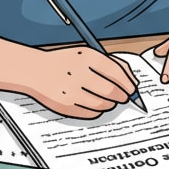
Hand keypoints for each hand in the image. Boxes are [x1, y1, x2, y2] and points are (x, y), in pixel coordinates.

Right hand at [23, 46, 138, 118]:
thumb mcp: (87, 54)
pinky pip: (91, 114)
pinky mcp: (65, 106)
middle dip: (122, 96)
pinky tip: (91, 103)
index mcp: (86, 57)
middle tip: (122, 97)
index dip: (128, 84)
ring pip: (103, 105)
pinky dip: (96, 110)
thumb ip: (112, 64)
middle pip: (111, 92)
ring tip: (105, 98)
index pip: (116, 73)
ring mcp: (70, 91)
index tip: (132, 89)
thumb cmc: (66, 62)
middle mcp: (78, 73)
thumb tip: (133, 82)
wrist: (34, 71)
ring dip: (109, 104)